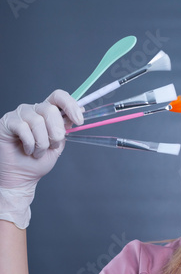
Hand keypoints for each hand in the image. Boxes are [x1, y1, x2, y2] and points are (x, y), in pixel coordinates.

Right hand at [0, 90, 83, 228]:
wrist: (22, 177)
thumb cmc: (38, 162)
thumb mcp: (58, 145)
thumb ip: (66, 129)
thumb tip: (80, 112)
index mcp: (47, 113)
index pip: (59, 97)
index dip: (70, 105)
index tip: (79, 121)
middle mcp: (34, 110)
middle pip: (50, 110)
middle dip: (55, 133)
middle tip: (51, 147)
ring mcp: (20, 115)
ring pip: (38, 121)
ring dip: (41, 143)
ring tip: (37, 152)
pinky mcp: (8, 122)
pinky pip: (24, 128)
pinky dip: (29, 144)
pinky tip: (27, 150)